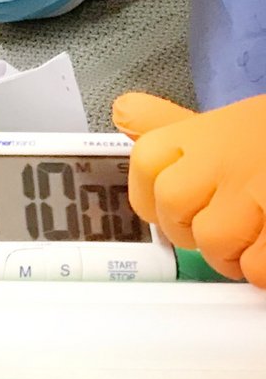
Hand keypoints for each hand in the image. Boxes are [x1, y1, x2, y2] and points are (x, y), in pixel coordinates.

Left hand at [114, 91, 265, 284]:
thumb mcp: (229, 124)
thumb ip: (174, 126)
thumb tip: (125, 111)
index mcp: (200, 132)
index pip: (145, 174)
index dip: (164, 203)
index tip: (193, 204)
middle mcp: (222, 153)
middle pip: (177, 217)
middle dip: (205, 233)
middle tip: (242, 222)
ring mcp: (255, 186)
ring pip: (216, 246)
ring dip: (241, 256)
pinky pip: (258, 267)